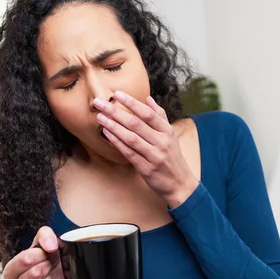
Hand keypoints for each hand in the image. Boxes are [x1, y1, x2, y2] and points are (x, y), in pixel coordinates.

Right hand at [3, 226, 66, 278]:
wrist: (60, 273)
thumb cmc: (47, 258)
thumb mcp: (45, 240)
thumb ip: (45, 235)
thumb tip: (50, 246)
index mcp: (11, 270)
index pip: (24, 260)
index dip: (40, 254)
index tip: (44, 254)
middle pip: (33, 273)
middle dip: (46, 266)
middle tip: (48, 265)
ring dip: (48, 278)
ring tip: (49, 275)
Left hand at [94, 91, 198, 207]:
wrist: (180, 184)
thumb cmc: (172, 158)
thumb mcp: (171, 135)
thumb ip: (160, 116)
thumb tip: (148, 98)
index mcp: (167, 131)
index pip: (148, 113)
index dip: (132, 103)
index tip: (117, 94)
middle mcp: (161, 142)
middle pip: (136, 123)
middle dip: (115, 112)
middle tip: (99, 103)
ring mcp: (154, 155)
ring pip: (131, 138)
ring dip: (113, 126)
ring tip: (100, 117)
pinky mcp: (146, 168)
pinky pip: (129, 153)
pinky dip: (117, 143)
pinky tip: (107, 134)